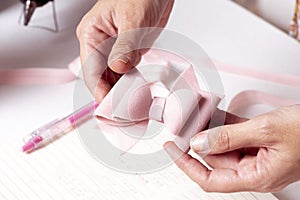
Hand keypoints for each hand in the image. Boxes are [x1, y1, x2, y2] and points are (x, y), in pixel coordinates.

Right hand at [76, 0, 173, 101]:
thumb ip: (126, 45)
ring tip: (129, 107)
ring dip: (120, 92)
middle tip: (120, 112)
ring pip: (112, 78)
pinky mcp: (128, 52)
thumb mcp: (133, 19)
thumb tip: (118, 67)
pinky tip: (136, 93)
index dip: (98, 89)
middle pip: (100, 77)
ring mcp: (114, 50)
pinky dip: (130, 84)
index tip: (108, 105)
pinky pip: (126, 73)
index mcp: (92, 33)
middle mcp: (101, 44)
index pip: (90, 68)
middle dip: (109, 95)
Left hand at [164, 105, 299, 191]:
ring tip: (197, 114)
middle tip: (184, 122)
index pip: (210, 179)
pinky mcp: (260, 142)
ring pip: (224, 145)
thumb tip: (200, 143)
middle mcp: (254, 169)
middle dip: (198, 141)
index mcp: (256, 176)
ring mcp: (256, 155)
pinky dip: (224, 124)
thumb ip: (229, 137)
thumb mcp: (265, 130)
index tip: (173, 149)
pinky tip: (214, 113)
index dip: (187, 165)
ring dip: (210, 130)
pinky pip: (235, 135)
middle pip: (214, 159)